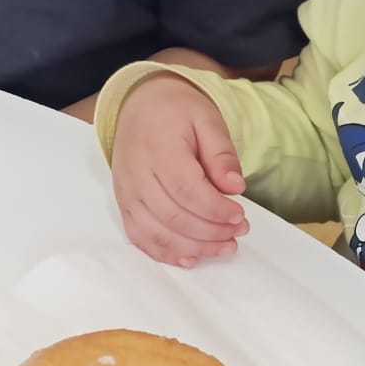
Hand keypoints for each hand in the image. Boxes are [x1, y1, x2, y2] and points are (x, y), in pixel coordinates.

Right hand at [112, 74, 248, 267]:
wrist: (139, 106)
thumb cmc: (177, 113)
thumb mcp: (207, 120)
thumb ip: (221, 153)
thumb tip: (235, 187)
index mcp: (159, 150)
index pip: (188, 191)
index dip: (216, 210)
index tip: (240, 216)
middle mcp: (137, 175)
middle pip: (174, 217)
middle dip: (212, 232)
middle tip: (239, 232)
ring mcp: (127, 193)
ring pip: (157, 233)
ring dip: (194, 248)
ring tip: (225, 247)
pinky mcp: (124, 205)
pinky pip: (139, 238)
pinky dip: (165, 254)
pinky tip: (191, 259)